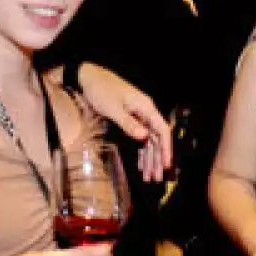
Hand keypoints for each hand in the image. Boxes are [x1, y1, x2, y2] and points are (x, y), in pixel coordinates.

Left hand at [76, 64, 172, 178]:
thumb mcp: (113, 108)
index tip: (166, 164)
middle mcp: (145, 113)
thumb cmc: (101, 90)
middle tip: (156, 178)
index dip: (166, 148)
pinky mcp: (129, 120)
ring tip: (149, 177)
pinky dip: (140, 152)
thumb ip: (128, 123)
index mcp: (145, 107)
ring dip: (149, 159)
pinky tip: (140, 165)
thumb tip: (144, 136)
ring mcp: (137, 117)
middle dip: (157, 159)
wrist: (89, 78)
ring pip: (148, 141)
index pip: (162, 130)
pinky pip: (138, 139)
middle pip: (156, 139)